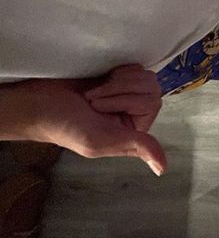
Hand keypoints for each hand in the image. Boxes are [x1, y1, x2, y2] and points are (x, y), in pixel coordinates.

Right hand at [3, 66, 166, 174]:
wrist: (36, 101)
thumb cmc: (63, 124)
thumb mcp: (99, 140)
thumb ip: (135, 146)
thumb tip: (162, 169)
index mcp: (132, 134)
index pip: (151, 103)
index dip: (127, 99)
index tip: (97, 106)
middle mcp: (133, 116)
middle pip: (151, 87)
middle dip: (120, 88)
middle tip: (93, 99)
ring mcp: (126, 96)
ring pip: (144, 77)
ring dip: (116, 81)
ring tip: (93, 93)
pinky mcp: (117, 80)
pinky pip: (134, 68)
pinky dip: (117, 71)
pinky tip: (101, 80)